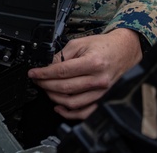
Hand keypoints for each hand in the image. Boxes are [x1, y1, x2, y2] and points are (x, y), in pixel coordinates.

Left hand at [27, 28, 143, 119]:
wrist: (123, 51)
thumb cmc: (102, 46)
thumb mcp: (79, 43)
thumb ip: (62, 55)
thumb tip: (47, 66)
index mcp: (93, 63)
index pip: (62, 71)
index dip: (44, 73)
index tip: (33, 73)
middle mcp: (98, 80)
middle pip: (66, 88)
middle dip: (46, 85)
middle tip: (37, 80)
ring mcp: (101, 91)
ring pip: (73, 102)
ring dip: (54, 97)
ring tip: (45, 89)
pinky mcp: (102, 98)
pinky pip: (85, 112)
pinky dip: (70, 113)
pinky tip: (58, 107)